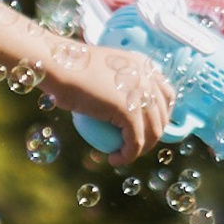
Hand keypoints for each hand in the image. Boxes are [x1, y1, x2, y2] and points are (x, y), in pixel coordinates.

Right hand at [42, 38, 172, 167]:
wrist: (58, 65)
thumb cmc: (68, 68)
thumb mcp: (100, 71)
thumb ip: (116, 83)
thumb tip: (119, 107)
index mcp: (143, 64)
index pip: (165, 94)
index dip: (160, 116)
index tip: (145, 129)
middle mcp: (148, 76)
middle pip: (163, 115)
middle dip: (153, 136)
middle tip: (131, 146)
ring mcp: (142, 93)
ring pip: (153, 132)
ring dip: (140, 150)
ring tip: (122, 154)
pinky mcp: (130, 110)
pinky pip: (135, 142)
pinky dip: (127, 155)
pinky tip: (114, 159)